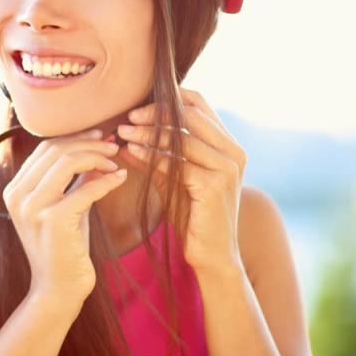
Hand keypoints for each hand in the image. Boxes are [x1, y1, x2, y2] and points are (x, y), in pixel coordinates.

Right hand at [3, 128, 128, 301]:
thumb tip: (94, 146)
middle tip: (113, 146)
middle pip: (55, 150)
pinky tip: (121, 179)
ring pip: (67, 162)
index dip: (74, 137)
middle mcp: (18, 195)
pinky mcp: (54, 220)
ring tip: (115, 162)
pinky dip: (107, 181)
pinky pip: (85, 189)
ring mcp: (33, 207)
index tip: (99, 136)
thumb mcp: (65, 205)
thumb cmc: (64, 246)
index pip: (44, 148)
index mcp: (15, 189)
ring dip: (97, 157)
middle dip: (88, 143)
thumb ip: (72, 179)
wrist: (58, 288)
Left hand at [114, 87, 247, 275]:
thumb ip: (155, 155)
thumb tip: (125, 135)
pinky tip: (131, 152)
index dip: (169, 99)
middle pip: (190, 116)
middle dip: (155, 113)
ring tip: (122, 132)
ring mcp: (226, 169)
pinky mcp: (213, 186)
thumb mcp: (172, 179)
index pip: (200, 105)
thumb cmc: (192, 216)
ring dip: (147, 133)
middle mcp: (234, 153)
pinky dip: (151, 155)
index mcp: (229, 146)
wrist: (212, 256)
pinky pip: (176, 163)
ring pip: (181, 138)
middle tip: (128, 116)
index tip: (139, 106)